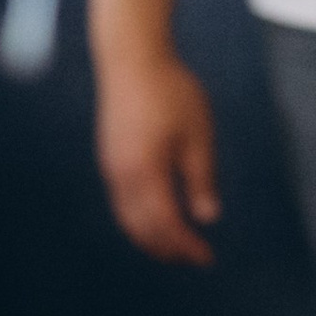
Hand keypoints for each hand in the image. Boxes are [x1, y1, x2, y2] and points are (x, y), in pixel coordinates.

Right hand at [96, 46, 219, 266]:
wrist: (129, 56)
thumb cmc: (169, 90)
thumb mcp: (197, 134)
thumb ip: (201, 178)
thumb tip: (207, 217)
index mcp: (145, 171)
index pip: (166, 224)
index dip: (186, 246)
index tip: (206, 259)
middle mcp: (121, 175)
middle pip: (141, 229)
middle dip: (168, 249)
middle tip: (194, 258)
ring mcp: (110, 167)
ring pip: (127, 218)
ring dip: (151, 238)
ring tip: (175, 246)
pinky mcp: (108, 157)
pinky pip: (121, 202)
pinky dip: (139, 219)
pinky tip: (156, 218)